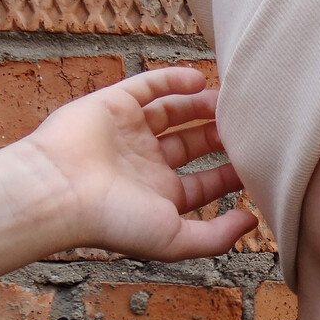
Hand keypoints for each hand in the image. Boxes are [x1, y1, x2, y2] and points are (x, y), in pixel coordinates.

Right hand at [21, 66, 254, 259]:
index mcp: (159, 197)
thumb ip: (217, 236)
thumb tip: (252, 223)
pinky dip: (173, 80)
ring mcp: (128, 133)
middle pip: (191, 145)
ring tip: (229, 100)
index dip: (231, 174)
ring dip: (201, 105)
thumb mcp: (176, 240)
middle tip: (249, 125)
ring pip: (172, 113)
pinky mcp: (112, 104)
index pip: (204, 184)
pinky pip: (147, 85)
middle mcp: (144, 165)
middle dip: (218, 136)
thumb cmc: (115, 222)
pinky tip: (199, 80)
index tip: (259, 163)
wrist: (60, 192)